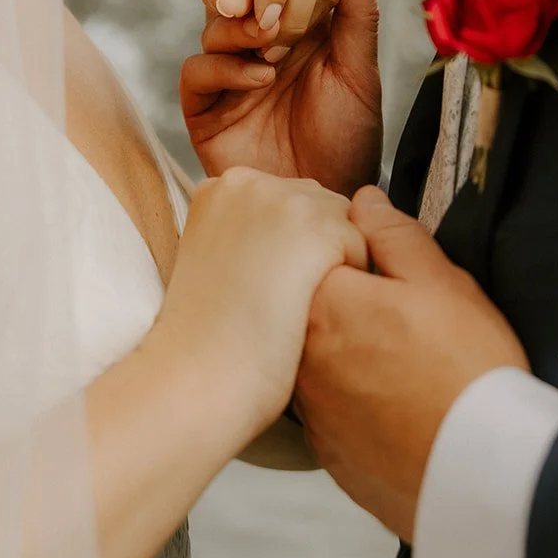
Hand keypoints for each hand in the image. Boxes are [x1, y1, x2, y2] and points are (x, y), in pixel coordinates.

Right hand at [153, 168, 368, 440]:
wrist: (197, 375)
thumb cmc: (206, 338)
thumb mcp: (213, 259)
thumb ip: (247, 233)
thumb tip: (291, 240)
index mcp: (220, 187)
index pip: (286, 199)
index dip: (288, 247)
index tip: (264, 282)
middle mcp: (251, 182)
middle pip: (319, 204)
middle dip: (316, 249)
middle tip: (282, 299)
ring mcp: (284, 200)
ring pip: (344, 224)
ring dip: (335, 264)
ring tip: (295, 308)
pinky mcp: (317, 229)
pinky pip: (361, 249)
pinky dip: (353, 287)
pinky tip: (309, 313)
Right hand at [181, 0, 382, 192]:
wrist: (326, 204)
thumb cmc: (349, 143)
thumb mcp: (358, 71)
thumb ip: (358, 13)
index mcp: (295, 39)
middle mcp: (258, 55)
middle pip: (237, 6)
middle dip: (254, 2)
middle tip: (276, 10)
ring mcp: (229, 82)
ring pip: (213, 32)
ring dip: (239, 33)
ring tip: (272, 49)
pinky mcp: (205, 112)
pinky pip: (196, 72)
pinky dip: (222, 67)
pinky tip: (259, 78)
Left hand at [294, 186, 529, 542]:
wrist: (484, 477)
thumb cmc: (468, 374)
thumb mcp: (443, 283)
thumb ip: (394, 234)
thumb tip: (361, 201)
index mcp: (324, 303)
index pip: (316, 256)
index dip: (355, 257)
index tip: (389, 275)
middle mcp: (301, 355)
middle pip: (311, 308)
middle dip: (348, 304)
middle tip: (404, 322)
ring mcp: (310, 408)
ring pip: (319, 359)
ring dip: (348, 353)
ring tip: (405, 364)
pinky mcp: (326, 451)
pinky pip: (332, 408)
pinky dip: (355, 401)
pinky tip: (396, 404)